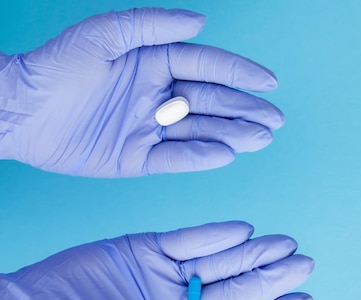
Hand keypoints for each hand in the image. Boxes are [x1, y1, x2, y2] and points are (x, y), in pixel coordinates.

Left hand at [0, 8, 284, 176]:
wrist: (19, 111)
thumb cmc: (55, 66)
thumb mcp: (101, 34)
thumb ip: (151, 24)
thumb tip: (200, 21)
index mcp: (154, 62)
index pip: (207, 67)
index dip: (240, 73)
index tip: (270, 81)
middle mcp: (158, 95)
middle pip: (213, 102)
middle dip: (246, 109)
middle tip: (276, 120)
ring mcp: (150, 128)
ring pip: (202, 131)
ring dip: (234, 134)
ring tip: (263, 137)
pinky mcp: (138, 157)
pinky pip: (176, 157)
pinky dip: (201, 157)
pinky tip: (227, 154)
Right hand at [0, 221, 313, 299]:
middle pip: (237, 290)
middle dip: (270, 278)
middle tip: (304, 264)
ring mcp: (171, 276)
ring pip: (221, 262)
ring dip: (252, 252)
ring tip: (285, 243)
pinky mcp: (153, 248)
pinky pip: (190, 239)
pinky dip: (215, 234)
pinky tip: (244, 230)